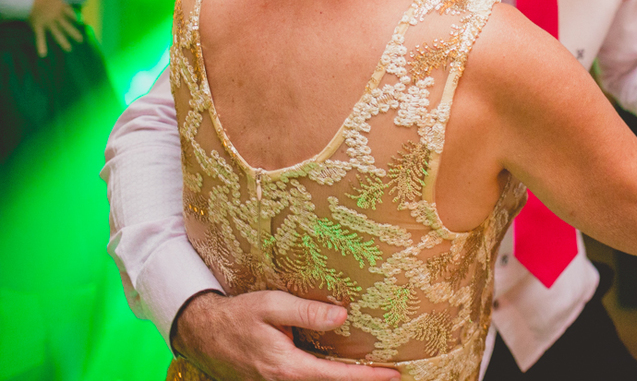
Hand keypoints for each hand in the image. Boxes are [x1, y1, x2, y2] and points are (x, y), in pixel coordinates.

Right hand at [30, 0, 81, 56]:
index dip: (74, 16)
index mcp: (61, 7)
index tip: (78, 20)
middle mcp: (56, 17)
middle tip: (81, 40)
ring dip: (63, 42)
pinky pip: (40, 38)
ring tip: (69, 50)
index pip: (70, 13)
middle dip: (74, 33)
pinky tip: (43, 55)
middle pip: (67, 26)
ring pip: (58, 34)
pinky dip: (41, 46)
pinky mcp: (38, 27)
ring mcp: (48, 23)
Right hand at [173, 291, 400, 380]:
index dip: (367, 377)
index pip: (337, 377)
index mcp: (288, 367)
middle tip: (392, 375)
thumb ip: (308, 312)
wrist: (202, 333)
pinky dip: (325, 377)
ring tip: (371, 371)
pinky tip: (340, 368)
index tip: (393, 375)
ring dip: (342, 380)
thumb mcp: (272, 306)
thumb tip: (343, 317)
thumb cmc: (237, 316)